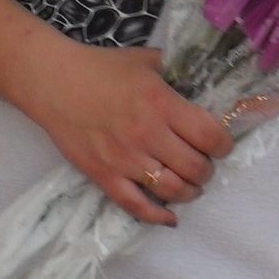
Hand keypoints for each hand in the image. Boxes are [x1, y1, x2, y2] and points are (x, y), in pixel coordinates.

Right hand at [19, 35, 233, 228]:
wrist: (55, 81)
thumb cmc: (102, 67)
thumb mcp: (147, 61)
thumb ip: (177, 72)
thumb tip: (204, 81)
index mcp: (162, 103)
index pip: (209, 136)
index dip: (223, 144)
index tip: (222, 144)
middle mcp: (148, 135)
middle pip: (195, 167)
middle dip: (207, 169)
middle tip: (204, 165)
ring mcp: (125, 160)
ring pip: (172, 190)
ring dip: (190, 192)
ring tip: (191, 186)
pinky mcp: (104, 176)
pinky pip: (136, 206)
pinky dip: (158, 217)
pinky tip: (170, 217)